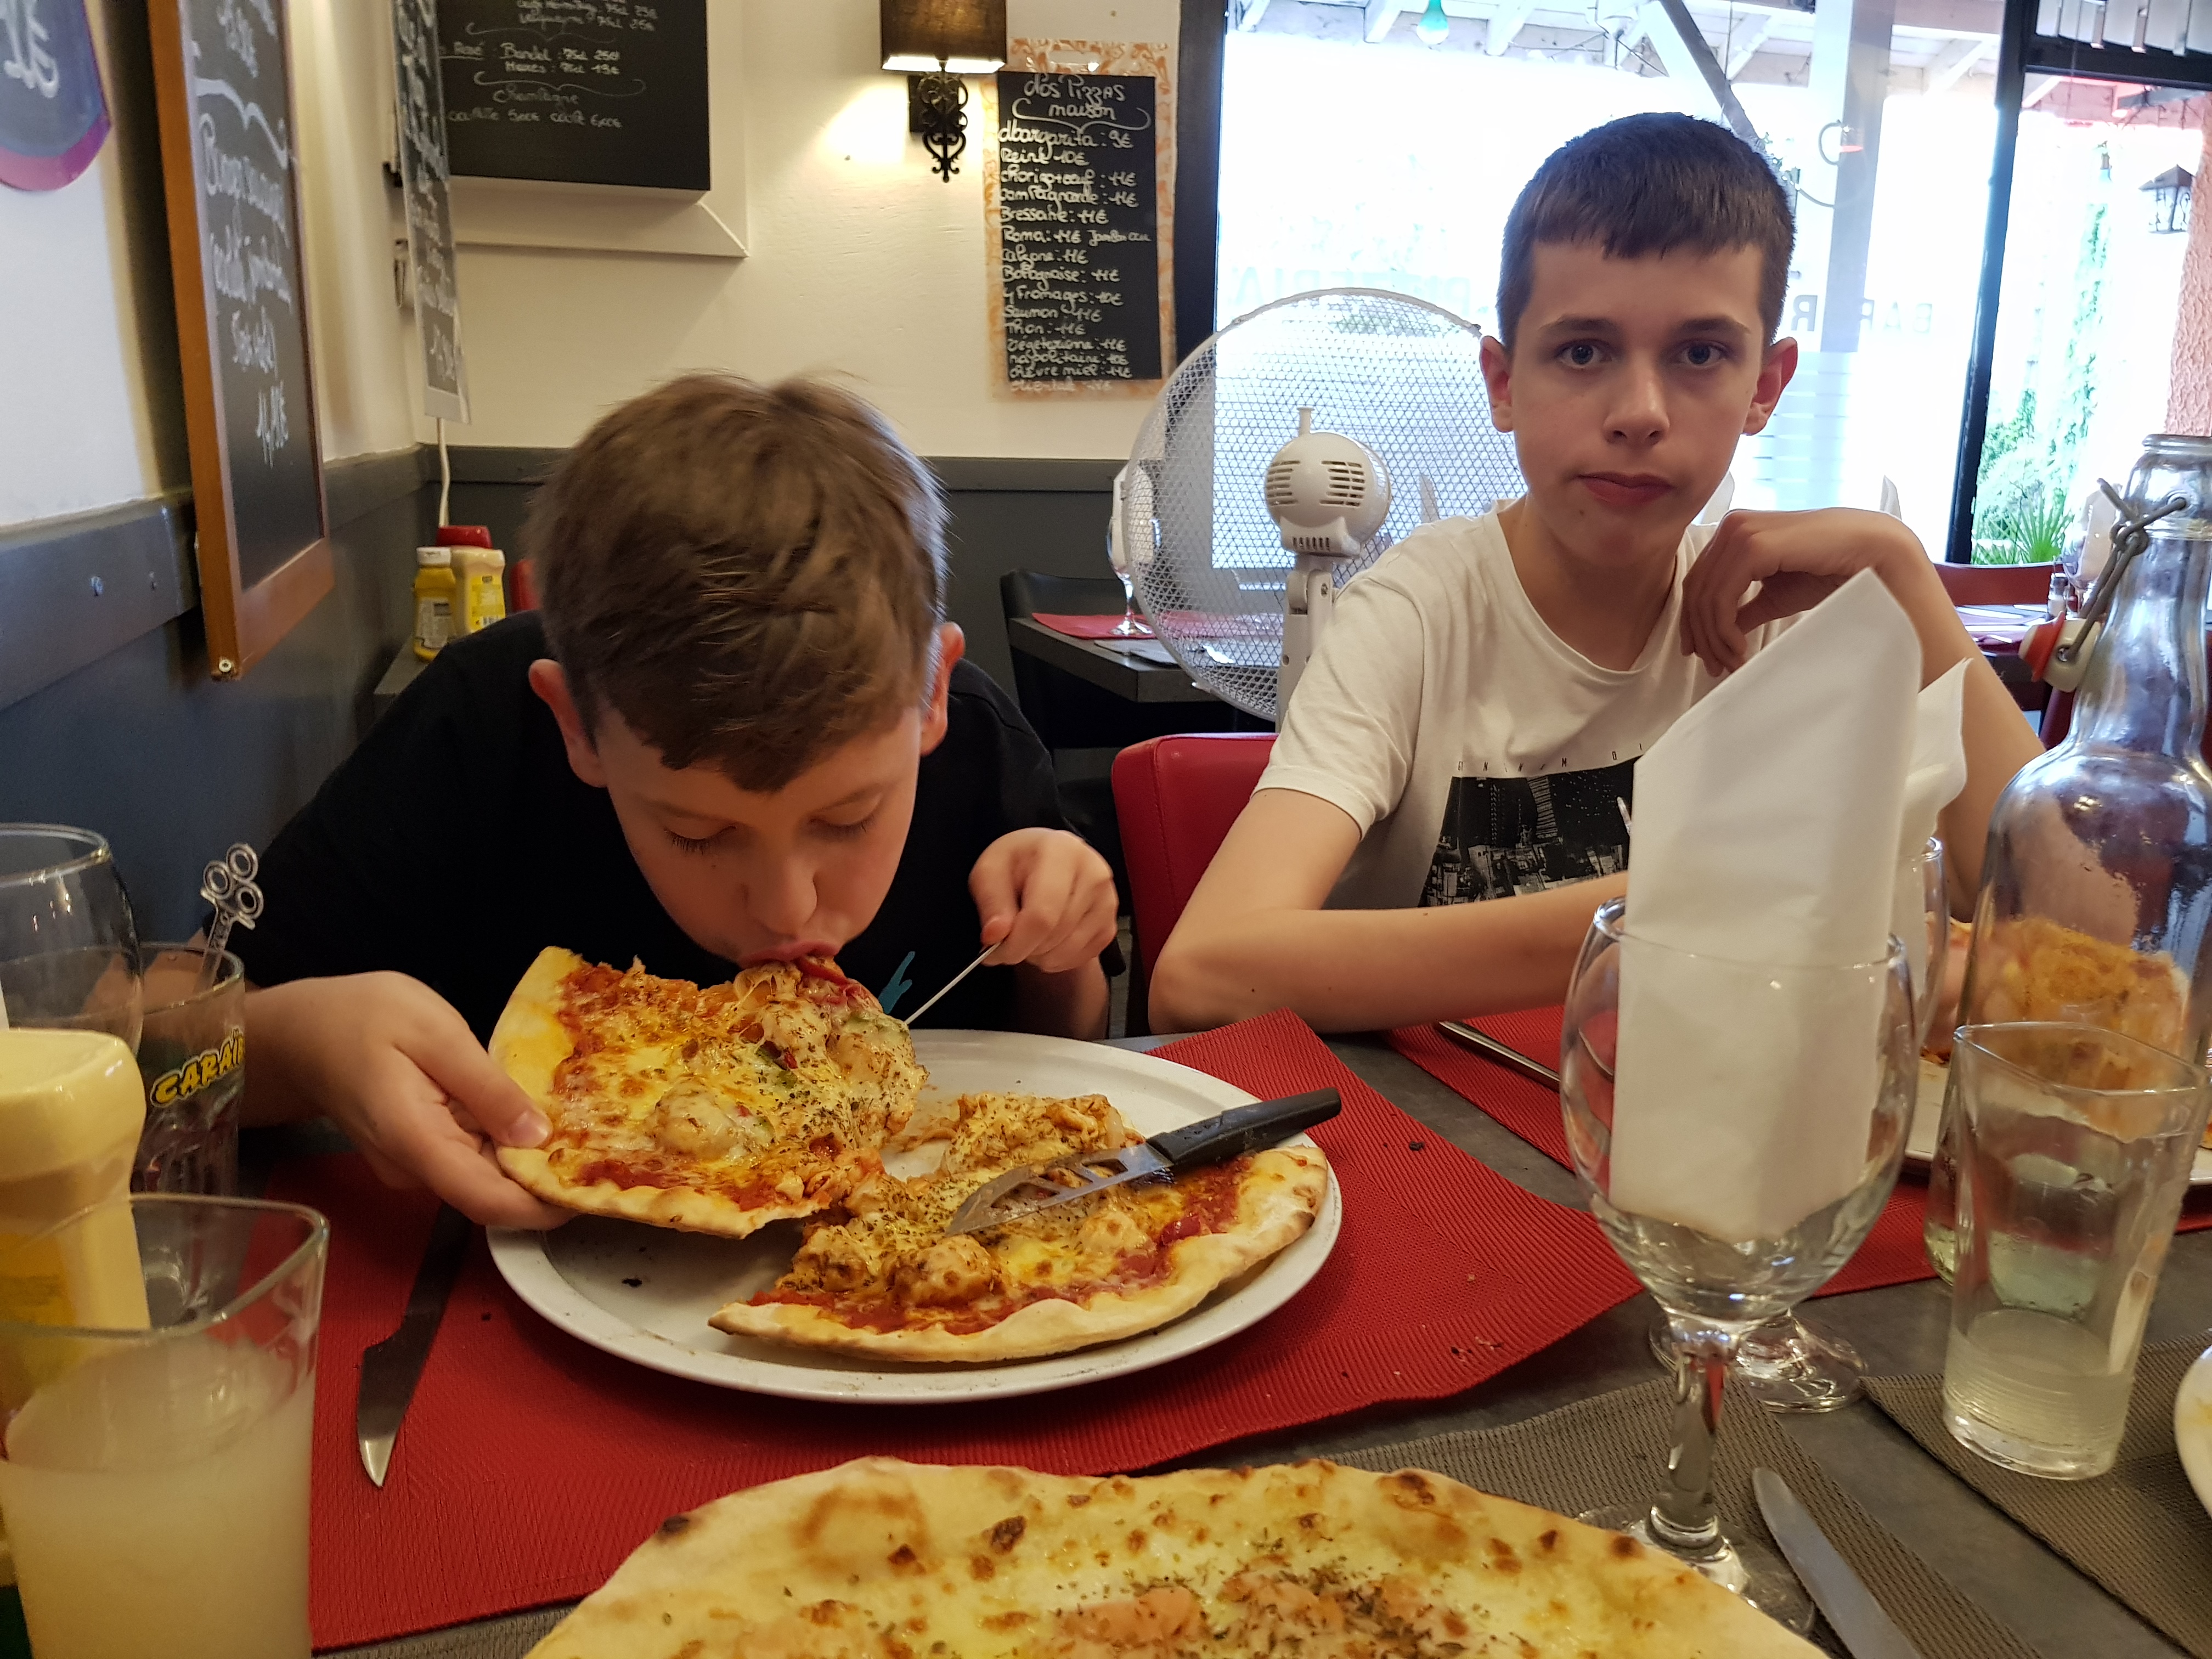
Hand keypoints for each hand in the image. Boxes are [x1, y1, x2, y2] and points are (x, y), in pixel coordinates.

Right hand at [247, 974, 571, 1228]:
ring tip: (577, 1125)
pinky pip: (468, 1157)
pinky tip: (529, 1113)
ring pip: (482, 1176)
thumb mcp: (436, 1034)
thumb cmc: (364, 1017)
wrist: (300, 1029)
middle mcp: (415, 1170)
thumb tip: (538, 1138)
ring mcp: (413, 1165)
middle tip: (600, 1147)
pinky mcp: (416, 1151)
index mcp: (419, 1144)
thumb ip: (487, 1089)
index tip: (593, 1188)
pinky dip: (502, 1143)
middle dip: (546, 1180)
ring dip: (527, 1159)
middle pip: (492, 1194)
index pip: (490, 1202)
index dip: (546, 1206)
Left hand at [970, 828, 1118, 973]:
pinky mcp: (1111, 923)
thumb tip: (995, 935)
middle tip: (1009, 937)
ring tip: (1029, 933)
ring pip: (1067, 951)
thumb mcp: (989, 871)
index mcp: (1062, 852)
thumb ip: (991, 902)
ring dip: (1040, 954)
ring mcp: (1107, 900)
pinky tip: (1047, 939)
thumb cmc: (1017, 863)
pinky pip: (1081, 957)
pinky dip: (1059, 958)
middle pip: (1054, 936)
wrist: (1046, 860)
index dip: (1015, 943)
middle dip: (1024, 948)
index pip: (1041, 915)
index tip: (994, 952)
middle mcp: (1094, 874)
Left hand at [1680, 507, 1930, 674]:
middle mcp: (1733, 526)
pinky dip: (1723, 627)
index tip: (1703, 656)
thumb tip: (1719, 631)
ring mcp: (1741, 532)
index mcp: (1736, 533)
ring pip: (1705, 595)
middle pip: (1695, 590)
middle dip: (1701, 635)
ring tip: (1731, 663)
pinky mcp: (1753, 545)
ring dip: (1714, 637)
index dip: (1694, 623)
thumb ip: (1744, 608)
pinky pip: (1721, 594)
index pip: (1697, 582)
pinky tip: (1740, 648)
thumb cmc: (1831, 572)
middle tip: (1714, 668)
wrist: (1875, 557)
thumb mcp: (1775, 595)